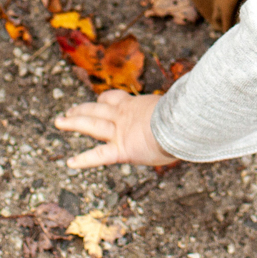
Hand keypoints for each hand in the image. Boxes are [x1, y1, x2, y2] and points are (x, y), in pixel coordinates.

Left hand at [55, 90, 177, 167]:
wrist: (185, 124)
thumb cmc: (188, 116)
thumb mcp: (181, 107)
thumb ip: (179, 105)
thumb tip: (197, 93)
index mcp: (138, 105)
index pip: (116, 98)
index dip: (105, 99)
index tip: (99, 100)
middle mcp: (125, 116)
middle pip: (98, 109)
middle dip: (82, 109)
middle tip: (69, 111)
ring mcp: (121, 131)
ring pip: (92, 125)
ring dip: (74, 122)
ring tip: (59, 122)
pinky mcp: (122, 149)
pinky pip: (99, 155)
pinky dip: (84, 160)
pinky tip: (70, 164)